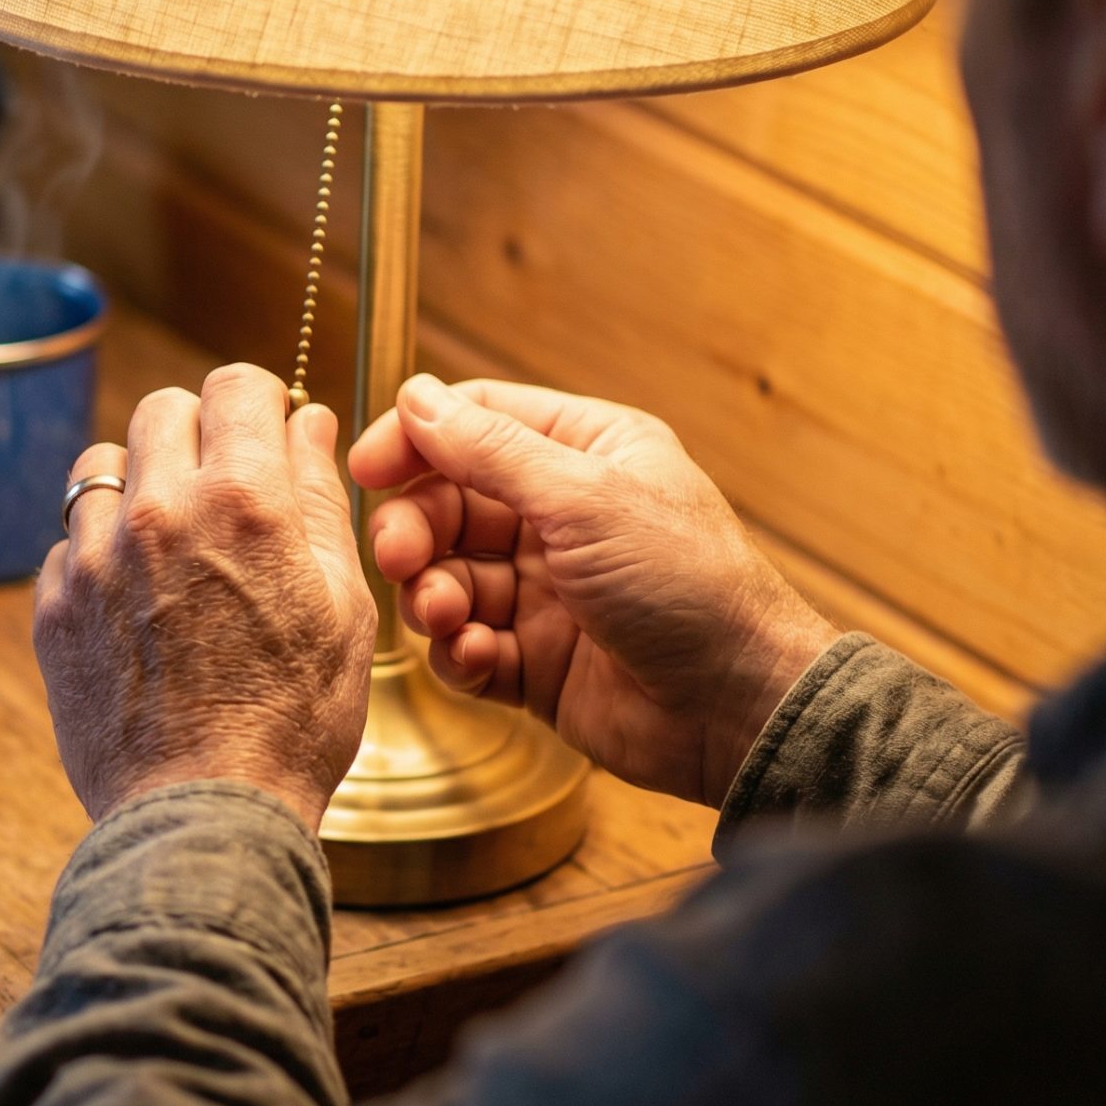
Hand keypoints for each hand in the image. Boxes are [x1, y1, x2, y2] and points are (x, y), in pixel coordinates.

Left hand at [35, 364, 377, 828]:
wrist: (203, 814)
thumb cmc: (290, 721)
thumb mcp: (342, 604)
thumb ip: (321, 500)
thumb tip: (310, 424)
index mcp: (242, 501)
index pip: (235, 384)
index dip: (259, 402)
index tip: (265, 431)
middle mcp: (157, 512)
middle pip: (161, 408)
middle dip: (197, 431)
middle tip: (223, 486)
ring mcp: (93, 558)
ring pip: (99, 465)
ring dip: (137, 485)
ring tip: (171, 543)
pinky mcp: (53, 604)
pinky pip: (68, 540)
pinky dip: (99, 553)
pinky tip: (137, 603)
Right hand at [350, 375, 841, 807]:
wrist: (738, 709)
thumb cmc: (689, 587)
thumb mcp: (585, 498)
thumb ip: (491, 449)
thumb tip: (417, 396)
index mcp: (584, 454)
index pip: (475, 424)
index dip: (415, 441)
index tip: (367, 468)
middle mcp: (560, 517)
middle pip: (446, 504)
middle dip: (414, 530)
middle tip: (400, 556)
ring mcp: (545, 591)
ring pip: (445, 577)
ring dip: (431, 596)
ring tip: (446, 616)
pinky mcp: (533, 660)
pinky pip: (464, 645)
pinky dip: (457, 650)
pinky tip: (478, 656)